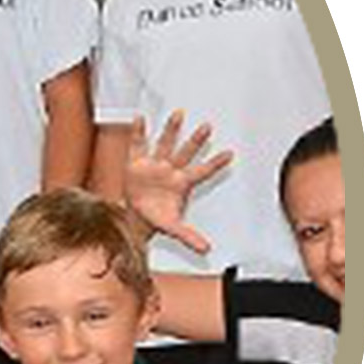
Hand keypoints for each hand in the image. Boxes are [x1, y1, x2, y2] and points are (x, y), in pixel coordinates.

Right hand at [124, 112, 232, 253]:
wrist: (134, 215)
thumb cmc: (157, 217)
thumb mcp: (173, 228)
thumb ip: (189, 237)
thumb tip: (206, 250)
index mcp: (182, 183)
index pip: (202, 171)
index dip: (215, 164)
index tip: (229, 154)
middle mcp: (170, 170)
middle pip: (185, 153)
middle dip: (196, 141)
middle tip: (208, 127)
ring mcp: (154, 165)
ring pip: (164, 144)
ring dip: (171, 130)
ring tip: (179, 114)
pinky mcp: (136, 163)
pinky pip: (137, 144)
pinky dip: (138, 132)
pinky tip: (140, 119)